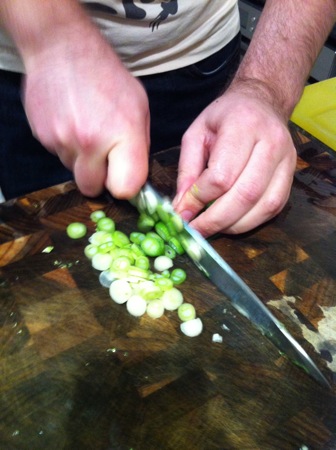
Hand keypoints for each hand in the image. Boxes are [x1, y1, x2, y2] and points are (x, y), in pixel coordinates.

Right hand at [22, 21, 148, 198]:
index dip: (124, 187)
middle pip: (92, 188)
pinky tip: (71, 121)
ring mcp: (62, 140)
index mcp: (122, 134)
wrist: (61, 48)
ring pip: (73, 171)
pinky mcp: (42, 137)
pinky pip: (59, 155)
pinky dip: (66, 145)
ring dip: (81, 158)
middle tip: (103, 156)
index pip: (124, 188)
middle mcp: (90, 141)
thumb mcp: (139, 106)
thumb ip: (138, 146)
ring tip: (86, 127)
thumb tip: (134, 176)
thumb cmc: (107, 75)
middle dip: (98, 178)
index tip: (123, 177)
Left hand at [173, 83, 296, 236]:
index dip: (200, 199)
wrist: (262, 103)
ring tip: (212, 228)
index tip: (182, 213)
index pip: (222, 174)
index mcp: (243, 125)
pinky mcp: (292, 175)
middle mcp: (271, 142)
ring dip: (234, 225)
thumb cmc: (224, 118)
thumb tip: (182, 207)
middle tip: (195, 231)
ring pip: (263, 206)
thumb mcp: (195, 134)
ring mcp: (287, 160)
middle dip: (216, 220)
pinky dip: (250, 222)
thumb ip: (187, 170)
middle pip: (245, 194)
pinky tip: (231, 222)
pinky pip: (274, 208)